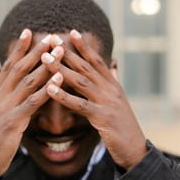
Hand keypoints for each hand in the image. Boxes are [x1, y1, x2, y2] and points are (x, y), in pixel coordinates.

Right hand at [0, 30, 62, 179]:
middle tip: (51, 36)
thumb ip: (5, 97)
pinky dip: (46, 88)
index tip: (29, 32)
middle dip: (36, 51)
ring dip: (45, 65)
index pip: (8, 65)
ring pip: (28, 80)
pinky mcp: (13, 121)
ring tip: (59, 51)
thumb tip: (12, 85)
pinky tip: (58, 78)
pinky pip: (33, 101)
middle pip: (19, 68)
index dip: (19, 48)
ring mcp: (5, 107)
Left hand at [42, 30, 146, 170]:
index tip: (72, 32)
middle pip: (86, 67)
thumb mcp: (120, 100)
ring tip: (45, 59)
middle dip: (67, 52)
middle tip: (51, 39)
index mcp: (113, 85)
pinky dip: (64, 96)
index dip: (84, 46)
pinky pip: (80, 105)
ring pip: (81, 81)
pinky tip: (50, 89)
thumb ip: (115, 80)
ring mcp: (106, 102)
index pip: (97, 61)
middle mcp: (110, 90)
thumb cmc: (124, 125)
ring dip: (61, 69)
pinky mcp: (102, 117)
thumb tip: (113, 65)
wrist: (135, 147)